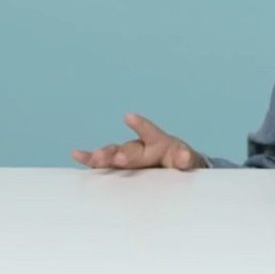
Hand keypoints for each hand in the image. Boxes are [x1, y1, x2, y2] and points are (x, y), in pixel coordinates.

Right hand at [71, 113, 205, 170]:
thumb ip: (185, 158)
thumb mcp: (188, 161)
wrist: (173, 169)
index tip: (129, 116)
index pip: (150, 132)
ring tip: (95, 160)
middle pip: (130, 148)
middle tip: (117, 158)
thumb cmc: (181, 162)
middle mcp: (141, 146)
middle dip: (123, 153)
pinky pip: (102, 163)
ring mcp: (128, 155)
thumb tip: (186, 157)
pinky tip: (76, 154)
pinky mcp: (119, 166)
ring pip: (114, 153)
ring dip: (105, 156)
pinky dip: (89, 159)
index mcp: (159, 142)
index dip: (140, 125)